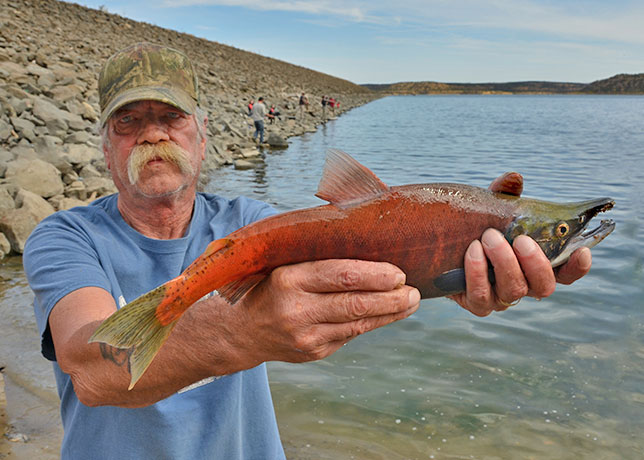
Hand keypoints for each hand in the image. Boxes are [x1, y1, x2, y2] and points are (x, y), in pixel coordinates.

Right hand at [235, 259, 419, 363]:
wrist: (242, 330)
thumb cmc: (269, 286)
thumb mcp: (284, 263)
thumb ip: (317, 255)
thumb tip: (368, 240)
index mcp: (288, 279)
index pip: (339, 275)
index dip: (374, 275)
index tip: (399, 273)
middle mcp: (296, 309)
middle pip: (354, 304)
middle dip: (391, 299)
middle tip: (414, 292)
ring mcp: (305, 335)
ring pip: (358, 324)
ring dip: (389, 313)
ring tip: (410, 302)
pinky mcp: (313, 352)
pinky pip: (350, 336)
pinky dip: (372, 323)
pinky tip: (387, 314)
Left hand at [447, 172, 592, 315]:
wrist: (441, 246)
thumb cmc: (477, 227)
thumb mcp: (492, 209)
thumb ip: (505, 195)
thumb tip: (514, 178)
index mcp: (536, 265)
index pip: (566, 273)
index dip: (577, 267)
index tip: (582, 250)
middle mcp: (524, 285)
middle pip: (544, 286)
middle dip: (534, 261)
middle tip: (520, 239)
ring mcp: (502, 298)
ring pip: (514, 290)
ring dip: (504, 262)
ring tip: (488, 237)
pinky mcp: (478, 304)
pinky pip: (481, 295)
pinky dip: (478, 272)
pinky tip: (472, 252)